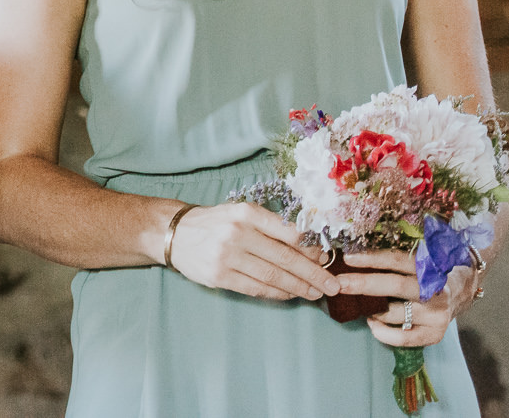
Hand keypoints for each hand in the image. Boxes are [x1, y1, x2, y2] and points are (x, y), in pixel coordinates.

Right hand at [168, 202, 343, 301]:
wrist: (175, 232)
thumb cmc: (216, 222)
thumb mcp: (242, 214)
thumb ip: (272, 227)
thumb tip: (310, 248)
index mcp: (247, 213)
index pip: (289, 233)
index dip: (312, 249)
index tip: (327, 259)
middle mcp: (237, 233)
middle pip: (285, 259)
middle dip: (314, 274)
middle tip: (333, 286)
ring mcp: (227, 256)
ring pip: (273, 277)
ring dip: (299, 288)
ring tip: (316, 293)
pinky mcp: (219, 276)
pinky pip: (256, 289)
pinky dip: (278, 294)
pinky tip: (291, 295)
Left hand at [337, 248, 472, 347]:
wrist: (460, 290)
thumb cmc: (427, 273)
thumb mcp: (417, 260)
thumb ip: (393, 260)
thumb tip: (353, 259)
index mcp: (429, 267)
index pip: (398, 260)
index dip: (372, 259)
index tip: (348, 258)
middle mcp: (435, 290)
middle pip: (396, 285)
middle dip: (364, 284)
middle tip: (340, 284)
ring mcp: (436, 314)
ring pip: (397, 313)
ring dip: (372, 310)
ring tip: (359, 305)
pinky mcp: (436, 334)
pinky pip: (404, 337)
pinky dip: (384, 333)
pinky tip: (372, 324)